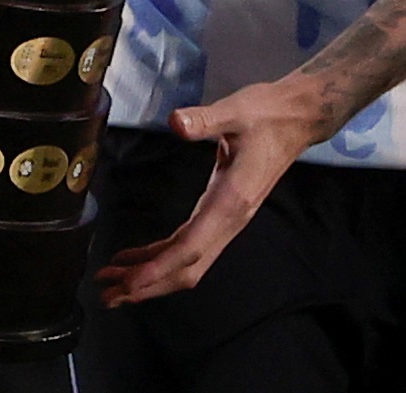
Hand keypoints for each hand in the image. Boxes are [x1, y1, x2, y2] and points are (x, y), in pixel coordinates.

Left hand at [95, 78, 331, 306]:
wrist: (297, 119)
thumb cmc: (267, 114)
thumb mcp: (235, 111)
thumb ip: (205, 120)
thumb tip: (177, 122)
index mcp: (231, 200)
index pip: (190, 247)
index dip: (158, 268)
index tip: (128, 284)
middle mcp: (230, 220)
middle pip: (186, 268)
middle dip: (148, 284)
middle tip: (108, 294)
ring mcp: (228, 221)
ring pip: (188, 264)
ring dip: (152, 276)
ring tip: (113, 282)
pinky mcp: (223, 214)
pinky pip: (189, 247)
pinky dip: (162, 257)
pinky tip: (138, 257)